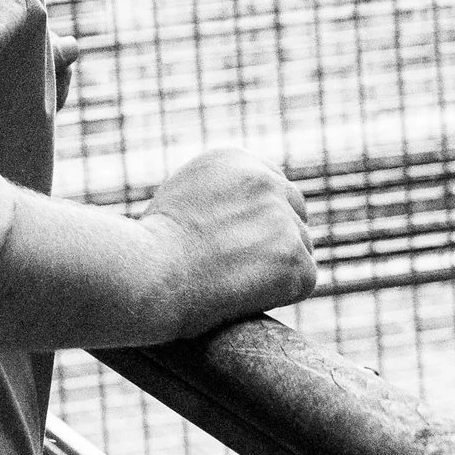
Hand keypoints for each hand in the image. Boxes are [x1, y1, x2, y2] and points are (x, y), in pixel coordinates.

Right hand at [135, 146, 316, 337]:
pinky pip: (303, 280)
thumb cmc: (151, 247)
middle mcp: (266, 181)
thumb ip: (222, 195)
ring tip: (232, 283)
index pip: (273, 186)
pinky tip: (246, 295)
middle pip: (295, 212)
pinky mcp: (296, 259)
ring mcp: (285, 220)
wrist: (150, 274)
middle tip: (245, 267)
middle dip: (278, 238)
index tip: (243, 239)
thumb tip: (250, 218)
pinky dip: (282, 294)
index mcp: (236, 159)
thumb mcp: (182, 196)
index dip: (260, 218)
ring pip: (301, 248)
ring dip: (278, 268)